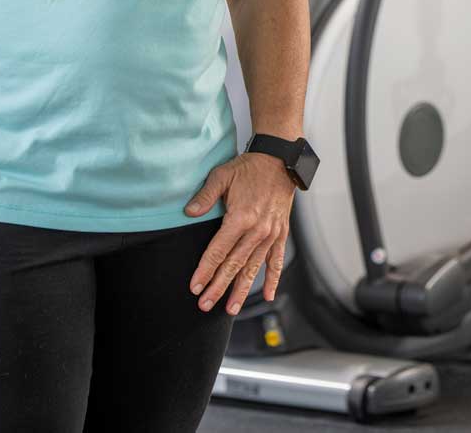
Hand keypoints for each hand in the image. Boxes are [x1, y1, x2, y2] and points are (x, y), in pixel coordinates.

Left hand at [185, 152, 295, 314]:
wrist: (280, 161)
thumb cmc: (249, 167)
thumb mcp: (222, 175)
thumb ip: (205, 196)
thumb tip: (189, 212)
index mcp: (240, 217)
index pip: (218, 251)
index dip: (205, 270)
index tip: (195, 287)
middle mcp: (257, 230)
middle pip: (233, 265)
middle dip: (218, 287)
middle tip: (205, 304)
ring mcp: (271, 234)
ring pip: (253, 268)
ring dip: (242, 289)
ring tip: (231, 309)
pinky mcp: (281, 233)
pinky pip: (276, 260)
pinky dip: (273, 279)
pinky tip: (268, 295)